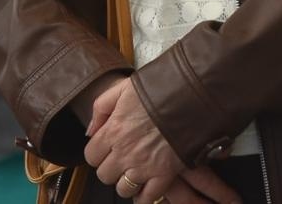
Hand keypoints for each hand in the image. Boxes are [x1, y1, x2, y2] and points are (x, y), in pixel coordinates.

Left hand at [85, 81, 238, 202]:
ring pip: (123, 189)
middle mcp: (124, 152)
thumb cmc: (159, 89)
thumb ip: (101, 107)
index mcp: (113, 130)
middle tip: (122, 159)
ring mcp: (144, 166)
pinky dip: (145, 195)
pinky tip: (148, 186)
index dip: (98, 153)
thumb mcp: (124, 87)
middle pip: (104, 175)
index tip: (107, 148)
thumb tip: (90, 131)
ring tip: (136, 171)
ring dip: (127, 182)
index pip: (91, 156)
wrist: (191, 96)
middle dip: (111, 168)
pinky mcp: (164, 175)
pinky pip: (147, 197)